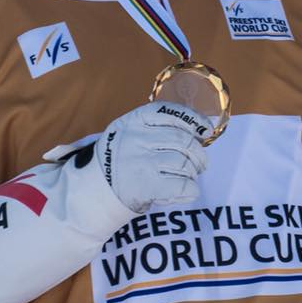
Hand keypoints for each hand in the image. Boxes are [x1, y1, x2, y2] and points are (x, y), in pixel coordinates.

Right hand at [95, 101, 211, 212]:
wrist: (95, 188)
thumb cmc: (122, 158)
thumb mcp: (131, 132)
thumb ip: (158, 126)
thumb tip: (202, 128)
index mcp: (134, 121)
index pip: (171, 112)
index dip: (194, 120)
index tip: (205, 130)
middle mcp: (138, 139)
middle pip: (183, 141)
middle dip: (198, 153)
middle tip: (200, 163)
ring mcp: (142, 163)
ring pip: (184, 164)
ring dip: (192, 172)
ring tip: (187, 177)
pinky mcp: (146, 186)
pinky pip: (182, 185)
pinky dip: (191, 189)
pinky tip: (187, 190)